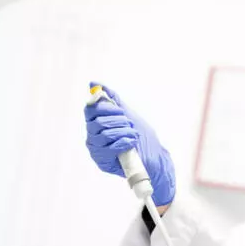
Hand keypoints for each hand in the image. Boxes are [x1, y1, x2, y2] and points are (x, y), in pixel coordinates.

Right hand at [84, 82, 175, 205]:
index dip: (103, 107)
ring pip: (103, 135)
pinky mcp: (103, 162)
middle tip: (130, 123)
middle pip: (97, 122)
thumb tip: (94, 84)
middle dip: (117, 120)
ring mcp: (97, 150)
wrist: (154, 158)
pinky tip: (131, 143)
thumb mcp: (127, 113)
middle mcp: (93, 136)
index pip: (90, 110)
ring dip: (122, 131)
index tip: (119, 109)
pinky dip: (122, 143)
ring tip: (134, 134)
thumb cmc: (141, 136)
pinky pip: (108, 149)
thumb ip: (112, 99)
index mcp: (96, 123)